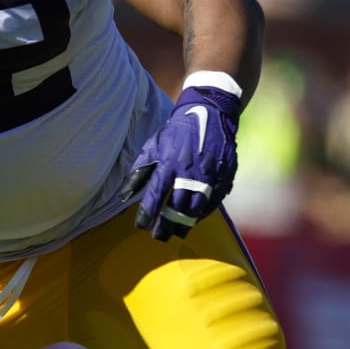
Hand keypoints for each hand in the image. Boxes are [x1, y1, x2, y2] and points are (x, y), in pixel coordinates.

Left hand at [123, 75, 242, 240]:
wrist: (211, 112)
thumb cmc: (177, 132)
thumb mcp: (153, 146)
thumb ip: (140, 171)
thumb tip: (124, 195)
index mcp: (169, 163)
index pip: (155, 195)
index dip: (147, 214)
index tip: (141, 226)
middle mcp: (189, 171)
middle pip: (177, 207)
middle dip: (167, 225)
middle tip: (160, 236)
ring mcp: (209, 174)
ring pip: (197, 208)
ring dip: (186, 223)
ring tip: (177, 231)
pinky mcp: (225, 175)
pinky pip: (214, 201)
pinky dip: (204, 212)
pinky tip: (196, 218)